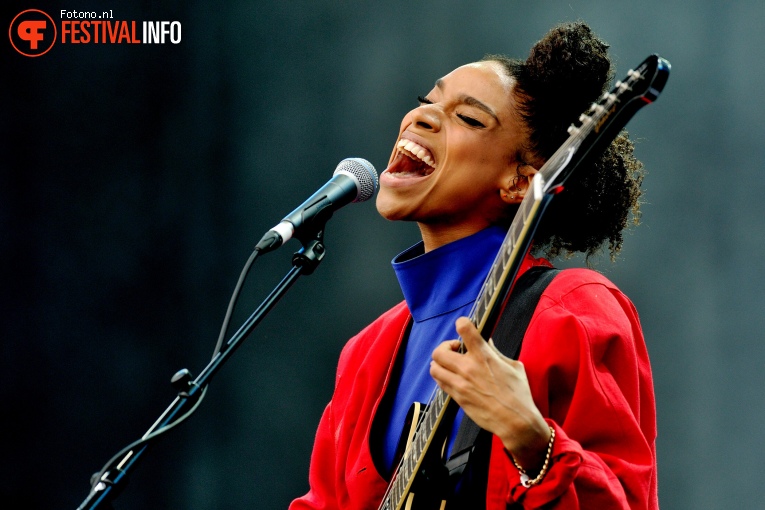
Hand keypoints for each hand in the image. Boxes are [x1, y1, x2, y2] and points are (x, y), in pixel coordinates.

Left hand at [430, 317, 550, 471]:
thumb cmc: (519, 394)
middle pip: (439, 351)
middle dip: (445, 347)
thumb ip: (496, 353)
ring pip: (434, 368)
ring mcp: (460, 383)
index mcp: (484, 355)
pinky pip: (440, 383)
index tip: (463, 327)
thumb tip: (487, 342)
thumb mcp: (513, 367)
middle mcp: (468, 367)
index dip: (462, 323)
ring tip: (450, 365)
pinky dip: (443, 377)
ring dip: (440, 364)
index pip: (464, 329)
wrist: (515, 421)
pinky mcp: (457, 397)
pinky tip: (453, 378)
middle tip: (455, 351)